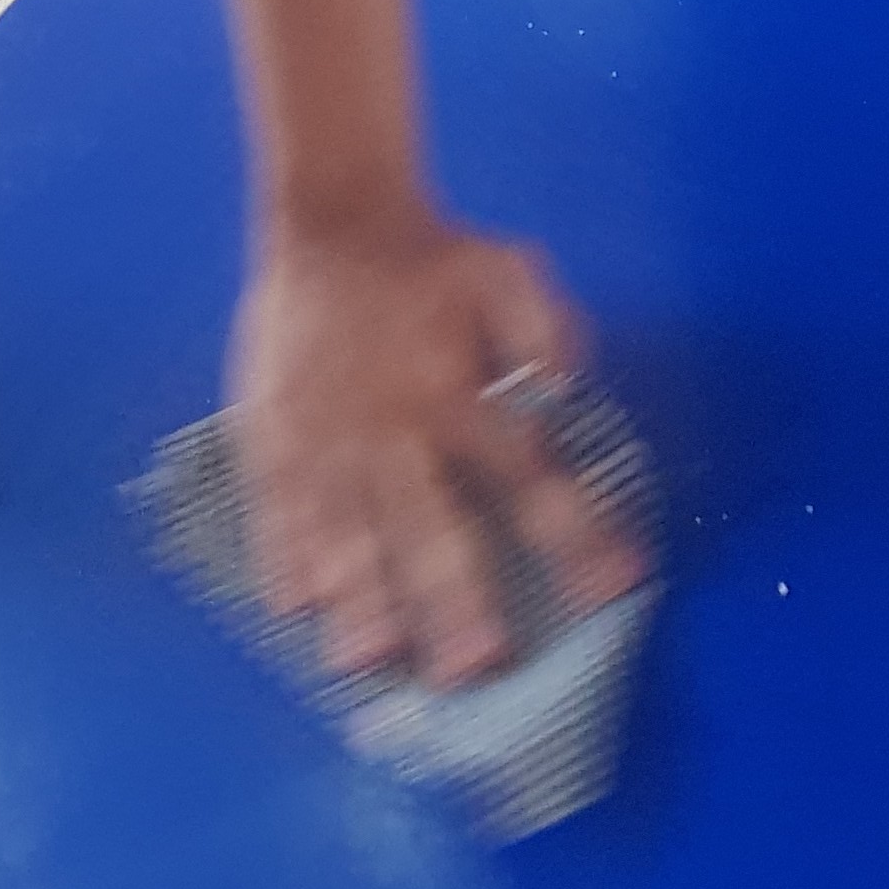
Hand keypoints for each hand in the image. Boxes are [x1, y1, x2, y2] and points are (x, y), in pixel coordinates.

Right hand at [229, 212, 646, 685]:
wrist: (331, 217)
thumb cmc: (429, 255)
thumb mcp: (508, 269)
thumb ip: (546, 328)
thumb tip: (570, 387)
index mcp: (456, 396)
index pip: (528, 480)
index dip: (576, 535)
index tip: (616, 587)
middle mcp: (392, 430)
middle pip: (429, 529)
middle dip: (454, 604)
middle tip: (474, 670)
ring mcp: (324, 439)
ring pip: (344, 533)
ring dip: (360, 600)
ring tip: (370, 661)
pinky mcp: (272, 436)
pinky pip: (275, 508)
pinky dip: (281, 556)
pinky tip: (289, 608)